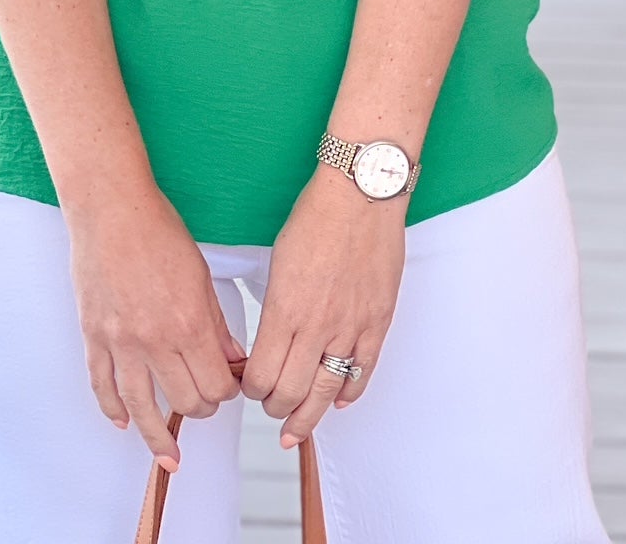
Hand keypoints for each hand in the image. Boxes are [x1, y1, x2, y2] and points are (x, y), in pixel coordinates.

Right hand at [65, 186, 244, 473]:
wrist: (111, 209)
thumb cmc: (158, 231)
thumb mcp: (201, 274)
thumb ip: (217, 323)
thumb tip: (232, 357)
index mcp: (188, 323)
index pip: (216, 383)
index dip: (227, 391)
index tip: (229, 386)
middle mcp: (155, 340)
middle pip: (184, 400)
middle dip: (200, 407)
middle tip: (204, 402)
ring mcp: (120, 342)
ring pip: (141, 407)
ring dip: (157, 436)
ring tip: (167, 456)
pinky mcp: (94, 337)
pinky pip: (102, 386)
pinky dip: (113, 410)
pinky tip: (123, 423)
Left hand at [241, 163, 404, 446]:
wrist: (360, 195)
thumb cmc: (316, 217)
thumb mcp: (278, 261)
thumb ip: (276, 307)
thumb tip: (272, 338)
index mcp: (284, 310)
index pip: (261, 374)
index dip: (251, 389)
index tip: (248, 387)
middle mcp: (317, 326)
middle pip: (291, 393)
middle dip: (275, 408)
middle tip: (270, 409)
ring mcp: (350, 328)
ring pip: (327, 392)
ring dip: (309, 417)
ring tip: (297, 429)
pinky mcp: (377, 322)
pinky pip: (363, 371)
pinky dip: (349, 393)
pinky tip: (339, 402)